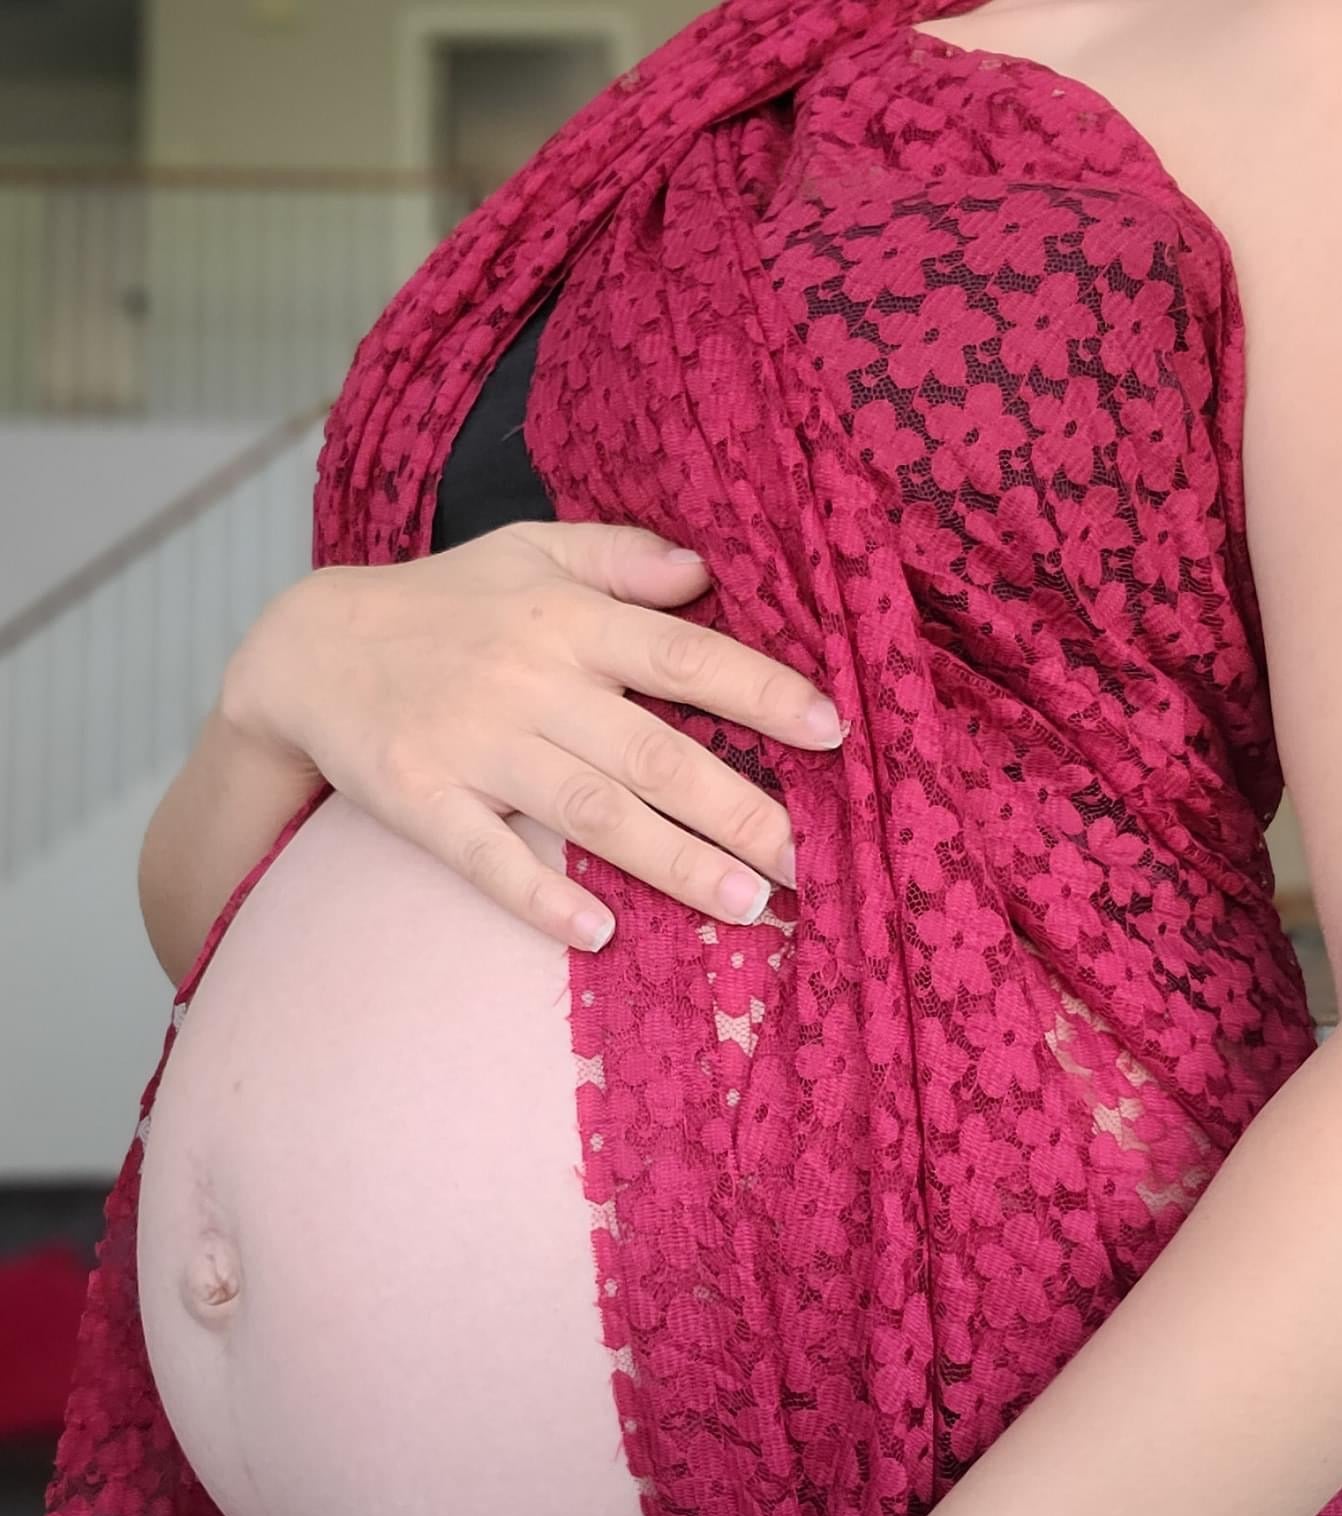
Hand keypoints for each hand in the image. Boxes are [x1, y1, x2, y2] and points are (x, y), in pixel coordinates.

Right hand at [221, 523, 842, 951]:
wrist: (306, 649)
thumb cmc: (440, 603)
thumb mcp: (527, 553)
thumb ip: (618, 557)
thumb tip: (705, 571)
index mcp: (566, 622)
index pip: (683, 656)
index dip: (761, 692)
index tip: (832, 732)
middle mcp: (529, 683)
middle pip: (652, 753)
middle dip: (739, 809)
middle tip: (811, 862)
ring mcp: (474, 746)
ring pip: (590, 812)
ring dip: (672, 862)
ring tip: (748, 906)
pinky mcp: (421, 800)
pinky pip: (487, 857)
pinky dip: (540, 897)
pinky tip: (600, 934)